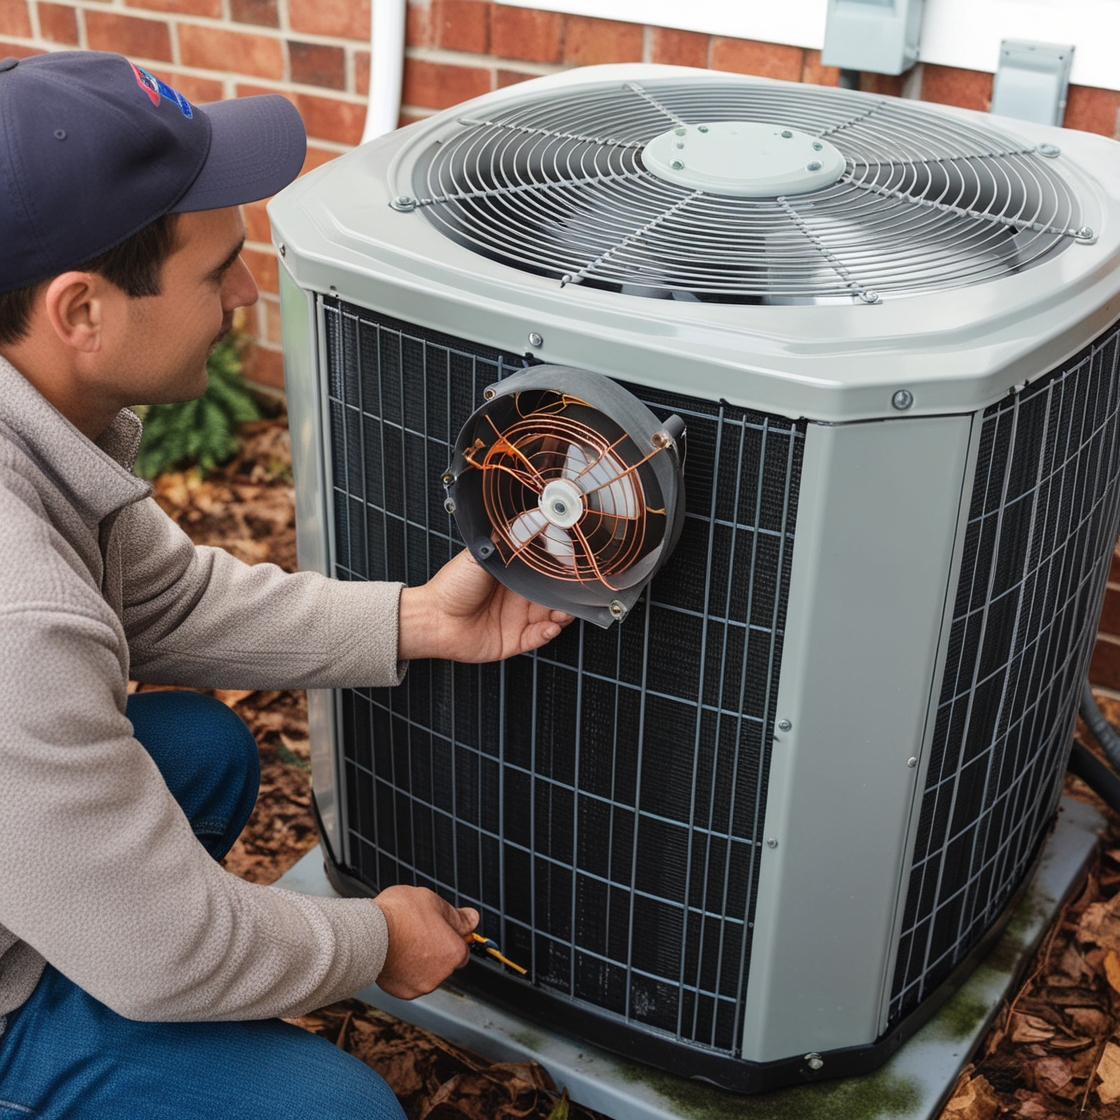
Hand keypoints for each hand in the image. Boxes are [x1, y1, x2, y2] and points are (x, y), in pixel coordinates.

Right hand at [373, 885, 478, 998]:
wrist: (369, 934)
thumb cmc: (400, 915)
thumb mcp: (433, 902)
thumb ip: (456, 915)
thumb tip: (472, 918)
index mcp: (454, 952)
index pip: (462, 949)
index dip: (450, 936)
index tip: (438, 928)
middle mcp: (442, 974)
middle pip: (445, 961)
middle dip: (435, 949)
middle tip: (417, 931)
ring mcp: (422, 985)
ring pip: (427, 972)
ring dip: (420, 961)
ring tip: (403, 941)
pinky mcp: (403, 992)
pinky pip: (409, 980)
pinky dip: (405, 971)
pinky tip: (395, 954)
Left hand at [397, 548, 573, 662]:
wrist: (433, 619)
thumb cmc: (452, 586)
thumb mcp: (481, 554)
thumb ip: (507, 540)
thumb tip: (530, 518)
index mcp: (513, 574)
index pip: (545, 570)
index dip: (560, 569)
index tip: (572, 566)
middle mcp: (519, 596)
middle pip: (555, 595)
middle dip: (568, 595)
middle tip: (572, 592)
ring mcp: (519, 619)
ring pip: (553, 617)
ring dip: (563, 615)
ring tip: (561, 612)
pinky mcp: (515, 640)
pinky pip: (539, 638)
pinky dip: (548, 633)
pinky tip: (549, 627)